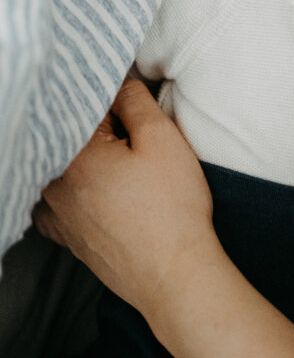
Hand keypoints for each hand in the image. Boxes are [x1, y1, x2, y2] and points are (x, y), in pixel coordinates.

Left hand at [34, 79, 214, 321]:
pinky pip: (55, 202)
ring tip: (119, 158)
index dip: (112, 97)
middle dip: (98, 127)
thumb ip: (134, 100)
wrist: (175, 273)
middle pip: (70, 137)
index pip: (83, 105)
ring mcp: (57, 214)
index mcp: (73, 153)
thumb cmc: (172, 206)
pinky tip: (94, 186)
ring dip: (84, 157)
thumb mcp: (162, 137)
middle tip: (132, 130)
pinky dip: (70, 187)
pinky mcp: (68, 237)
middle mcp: (54, 183)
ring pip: (61, 167)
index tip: (131, 98)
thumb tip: (119, 83)